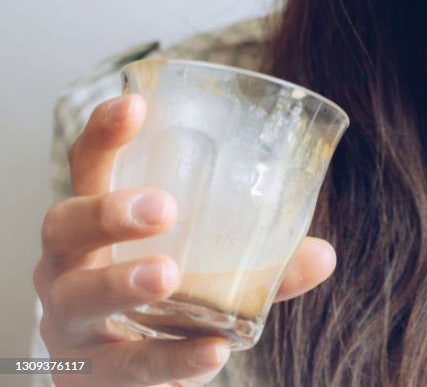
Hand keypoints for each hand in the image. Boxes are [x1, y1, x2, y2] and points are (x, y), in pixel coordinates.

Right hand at [33, 94, 336, 385]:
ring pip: (79, 298)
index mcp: (97, 220)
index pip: (88, 164)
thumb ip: (261, 257)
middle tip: (162, 206)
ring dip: (122, 282)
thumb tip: (323, 254)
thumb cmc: (164, 297)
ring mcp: (71, 322)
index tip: (137, 104)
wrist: (121, 379)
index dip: (106, 132)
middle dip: (109, 210)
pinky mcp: (90, 375)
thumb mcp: (203, 264)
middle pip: (66, 224)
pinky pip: (125, 368)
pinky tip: (211, 350)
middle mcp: (69, 264)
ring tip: (167, 274)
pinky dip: (171, 359)